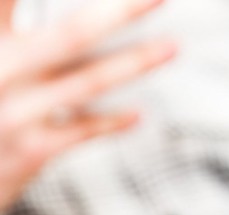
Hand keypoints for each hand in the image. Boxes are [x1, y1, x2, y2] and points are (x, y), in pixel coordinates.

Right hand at [0, 0, 174, 211]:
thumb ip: (5, 20)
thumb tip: (71, 31)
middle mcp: (2, 70)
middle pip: (73, 33)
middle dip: (123, 13)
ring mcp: (18, 111)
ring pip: (89, 81)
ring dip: (137, 62)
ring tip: (174, 46)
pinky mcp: (32, 149)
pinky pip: (83, 130)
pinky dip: (112, 121)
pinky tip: (139, 113)